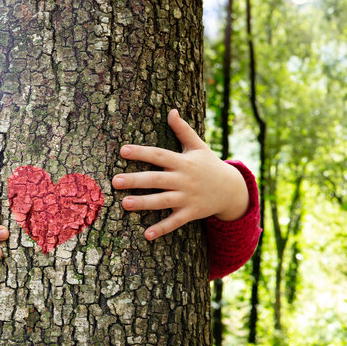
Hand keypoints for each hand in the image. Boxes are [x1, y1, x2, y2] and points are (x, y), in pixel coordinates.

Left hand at [112, 109, 249, 240]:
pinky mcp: (191, 213)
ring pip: (163, 201)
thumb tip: (171, 110)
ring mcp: (188, 197)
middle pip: (156, 179)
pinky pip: (175, 222)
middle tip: (115, 181)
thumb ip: (183, 130)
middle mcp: (184, 179)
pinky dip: (162, 228)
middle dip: (135, 180)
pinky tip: (146, 235)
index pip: (159, 155)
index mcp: (183, 161)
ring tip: (124, 204)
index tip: (123, 150)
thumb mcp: (198, 146)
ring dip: (144, 203)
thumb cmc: (209, 165)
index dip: (142, 152)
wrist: (231, 189)